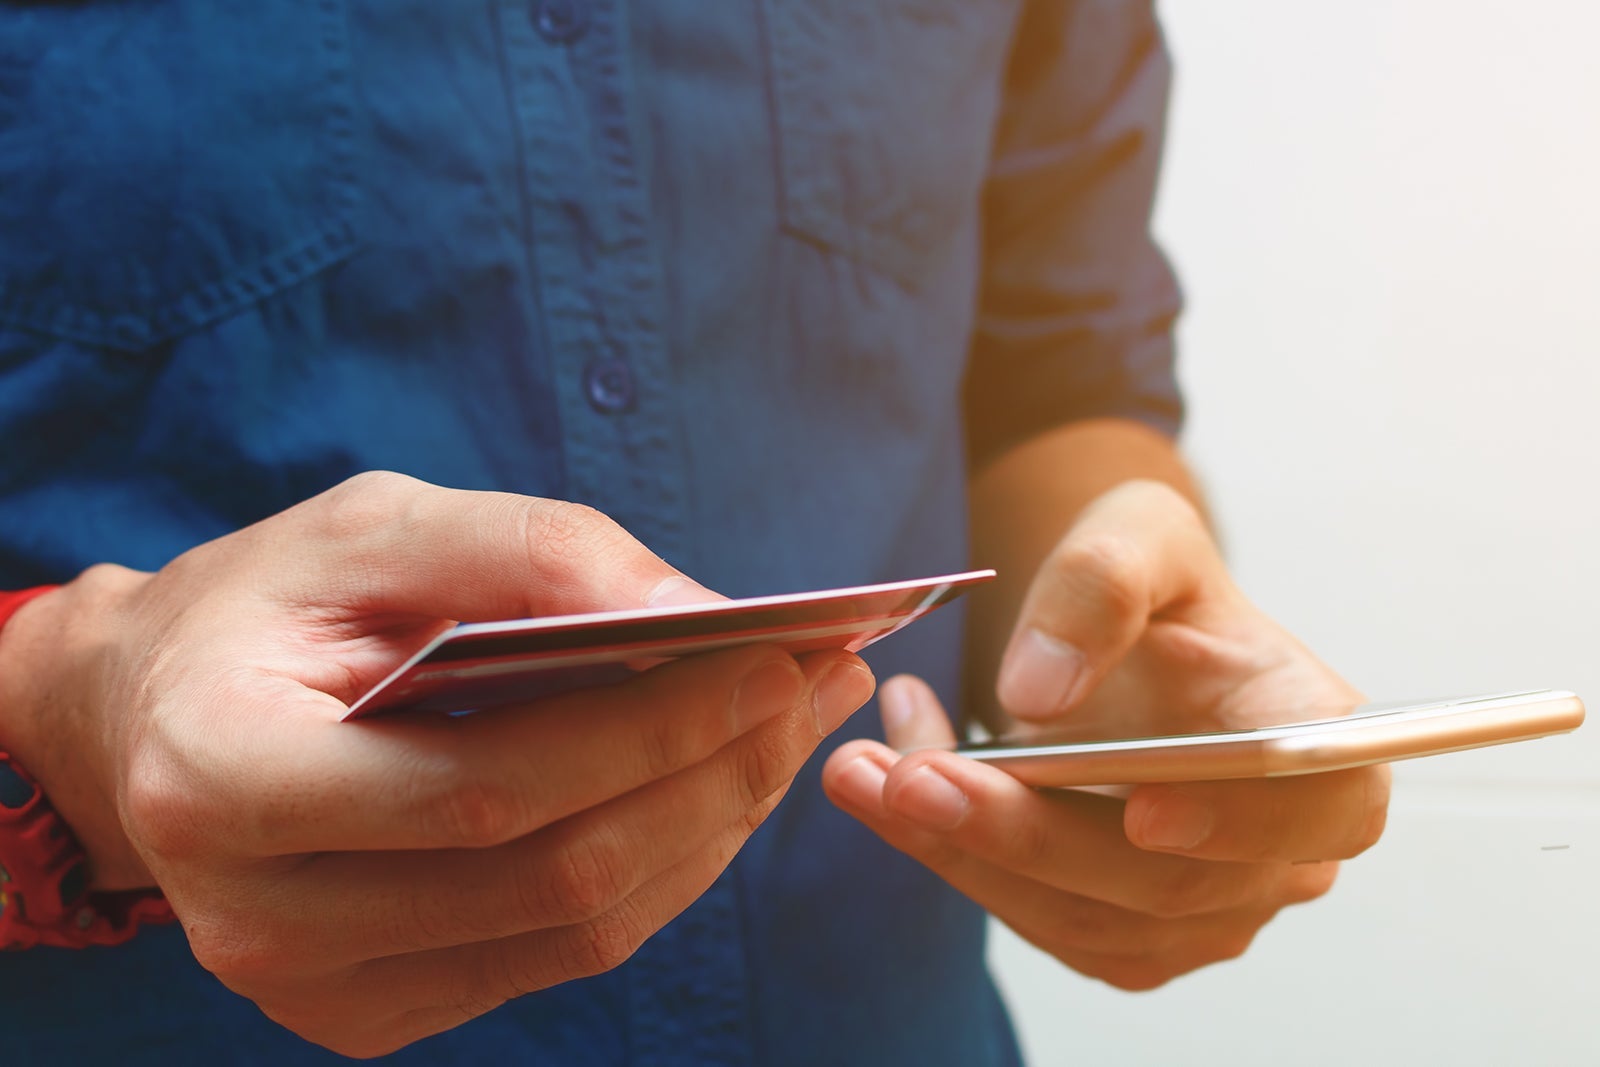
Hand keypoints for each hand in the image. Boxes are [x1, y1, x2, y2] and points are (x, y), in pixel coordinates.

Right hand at [0, 472, 874, 1054]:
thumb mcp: (377, 526)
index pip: (489, 787)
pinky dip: (663, 867)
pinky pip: (561, 953)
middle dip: (717, 776)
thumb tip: (704, 617)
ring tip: (796, 724)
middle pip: (556, 875)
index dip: (654, 729)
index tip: (780, 658)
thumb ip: (534, 553)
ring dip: (714, 825)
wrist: (153, 713)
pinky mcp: (368, 1010)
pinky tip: (714, 783)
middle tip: (822, 686)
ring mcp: (315, 987)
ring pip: (581, 930)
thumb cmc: (267, 602)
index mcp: (226, 778)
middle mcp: (260, 915)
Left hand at [824, 480, 1386, 989]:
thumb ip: (1101, 582)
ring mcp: (1206, 907)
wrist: (1112, 638)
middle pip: (1163, 880)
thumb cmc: (1151, 583)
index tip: (1142, 814)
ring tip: (863, 771)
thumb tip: (1041, 691)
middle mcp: (1278, 848)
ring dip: (962, 849)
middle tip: (911, 774)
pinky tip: (889, 793)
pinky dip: (956, 861)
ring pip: (1082, 914)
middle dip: (1024, 832)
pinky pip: (1038, 921)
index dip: (1241, 822)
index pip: (1318, 806)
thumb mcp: (1136, 531)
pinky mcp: (1126, 932)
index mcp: (1315, 738)